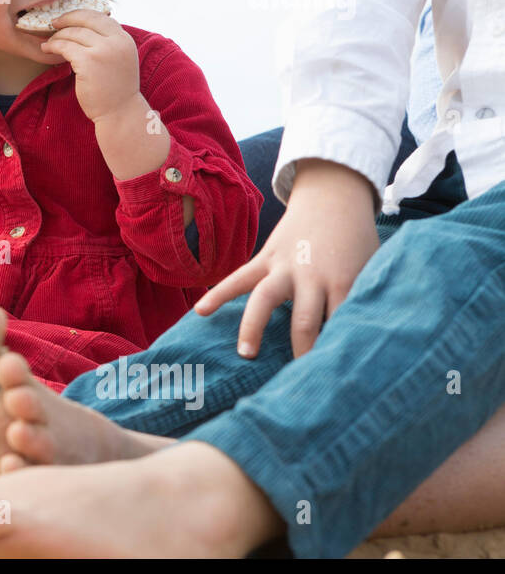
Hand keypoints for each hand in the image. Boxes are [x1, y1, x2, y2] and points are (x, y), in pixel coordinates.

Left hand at [39, 8, 139, 121]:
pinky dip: (54, 46)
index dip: (82, 15)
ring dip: (58, 36)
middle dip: (67, 19)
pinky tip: (46, 49)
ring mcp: (102, 50)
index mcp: (125, 39)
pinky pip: (65, 47)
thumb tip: (87, 31)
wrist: (120, 113)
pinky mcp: (88, 61)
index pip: (101, 17)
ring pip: (73, 33)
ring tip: (48, 41)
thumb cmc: (116, 91)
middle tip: (54, 23)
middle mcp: (116, 41)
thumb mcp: (120, 60)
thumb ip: (109, 44)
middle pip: (86, 20)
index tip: (69, 18)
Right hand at [195, 159, 379, 358]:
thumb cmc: (358, 240)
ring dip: (254, 326)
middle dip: (302, 349)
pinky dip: (219, 294)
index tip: (337, 378)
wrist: (335, 196)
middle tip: (297, 378)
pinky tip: (200, 312)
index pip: (342, 324)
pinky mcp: (266, 257)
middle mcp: (312, 276)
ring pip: (265, 299)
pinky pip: (239, 278)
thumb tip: (362, 340)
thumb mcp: (373, 267)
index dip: (339, 351)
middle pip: (305, 319)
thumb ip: (365, 298)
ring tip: (245, 353)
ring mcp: (285, 266)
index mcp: (344, 281)